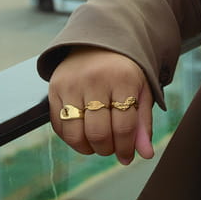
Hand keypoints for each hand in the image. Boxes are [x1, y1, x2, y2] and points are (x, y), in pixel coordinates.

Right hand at [48, 47, 154, 164]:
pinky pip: (58, 125)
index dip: (126, 148)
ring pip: (75, 133)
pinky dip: (70, 138)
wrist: (99, 43)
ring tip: (96, 144)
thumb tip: (146, 154)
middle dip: (106, 149)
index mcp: (123, 79)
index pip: (124, 126)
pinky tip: (82, 135)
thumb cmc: (124, 72)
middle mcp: (95, 80)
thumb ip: (143, 123)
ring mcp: (72, 84)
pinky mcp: (54, 88)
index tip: (127, 156)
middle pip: (98, 132)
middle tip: (111, 149)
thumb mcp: (141, 91)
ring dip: (87, 148)